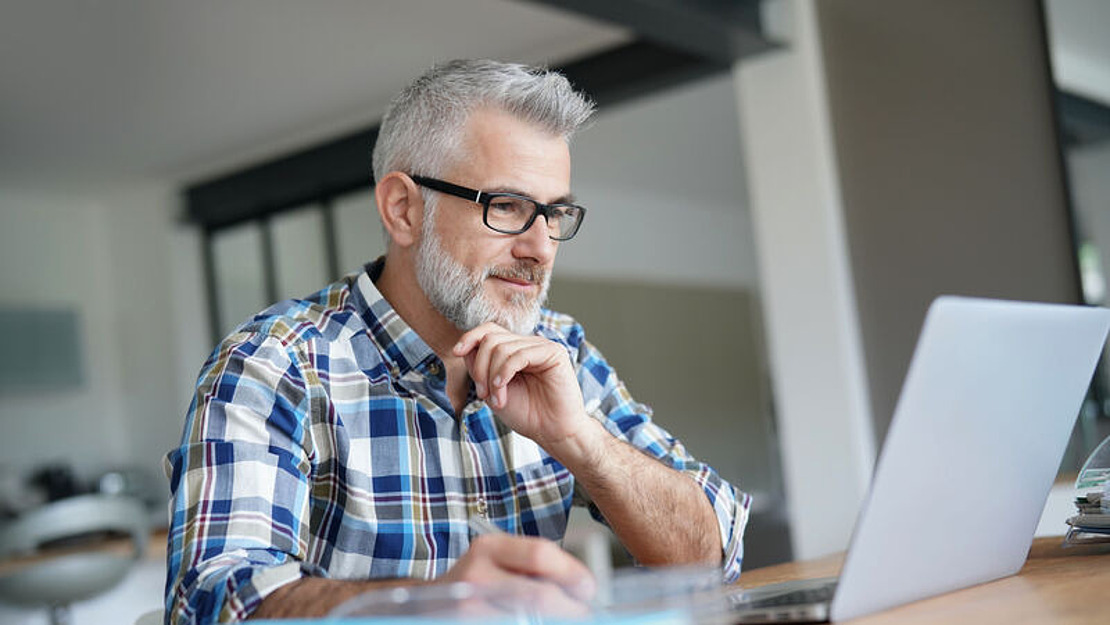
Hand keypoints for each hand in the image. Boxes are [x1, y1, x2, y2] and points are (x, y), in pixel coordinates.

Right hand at [441, 533, 595, 611]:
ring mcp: (470, 605)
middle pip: (538, 592)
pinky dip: (531, 622)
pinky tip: (534, 621)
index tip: (588, 587)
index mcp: (488, 547)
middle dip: (569, 606)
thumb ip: (532, 566)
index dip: (572, 572)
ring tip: (563, 617)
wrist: (426, 605)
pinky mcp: (467, 624)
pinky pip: (512, 623)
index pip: (540, 554)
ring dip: (554, 619)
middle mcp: (476, 574)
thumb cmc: (473, 583)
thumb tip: (580, 585)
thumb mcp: (496, 561)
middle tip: (582, 611)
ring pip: (528, 617)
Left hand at [453, 323, 591, 449]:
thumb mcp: (492, 389)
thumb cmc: (526, 414)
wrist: (552, 433)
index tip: (456, 352)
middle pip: (491, 338)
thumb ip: (479, 366)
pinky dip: (504, 372)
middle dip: (480, 366)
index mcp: (515, 350)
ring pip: (502, 347)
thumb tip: (465, 347)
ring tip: (497, 400)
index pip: (489, 330)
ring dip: (492, 376)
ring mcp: (542, 347)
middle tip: (483, 394)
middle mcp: (528, 344)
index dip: (470, 337)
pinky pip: (519, 354)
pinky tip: (502, 390)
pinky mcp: (554, 353)